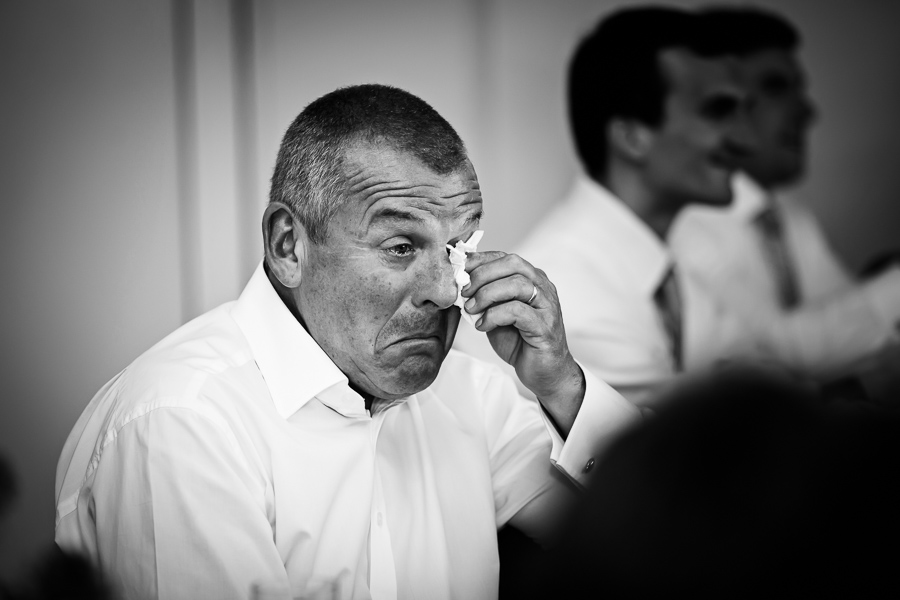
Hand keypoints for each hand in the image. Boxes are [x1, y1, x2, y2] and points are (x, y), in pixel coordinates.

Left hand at [462, 251, 584, 432]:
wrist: (543, 372)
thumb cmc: (520, 341)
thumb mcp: (496, 313)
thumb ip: (484, 297)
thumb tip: (459, 283)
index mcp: (531, 279)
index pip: (505, 258)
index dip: (480, 260)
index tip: (458, 270)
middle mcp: (542, 287)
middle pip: (513, 264)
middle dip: (482, 274)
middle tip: (464, 291)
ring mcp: (547, 305)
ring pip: (517, 284)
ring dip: (487, 294)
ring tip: (471, 309)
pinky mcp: (545, 326)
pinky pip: (517, 311)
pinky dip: (494, 315)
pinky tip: (483, 325)